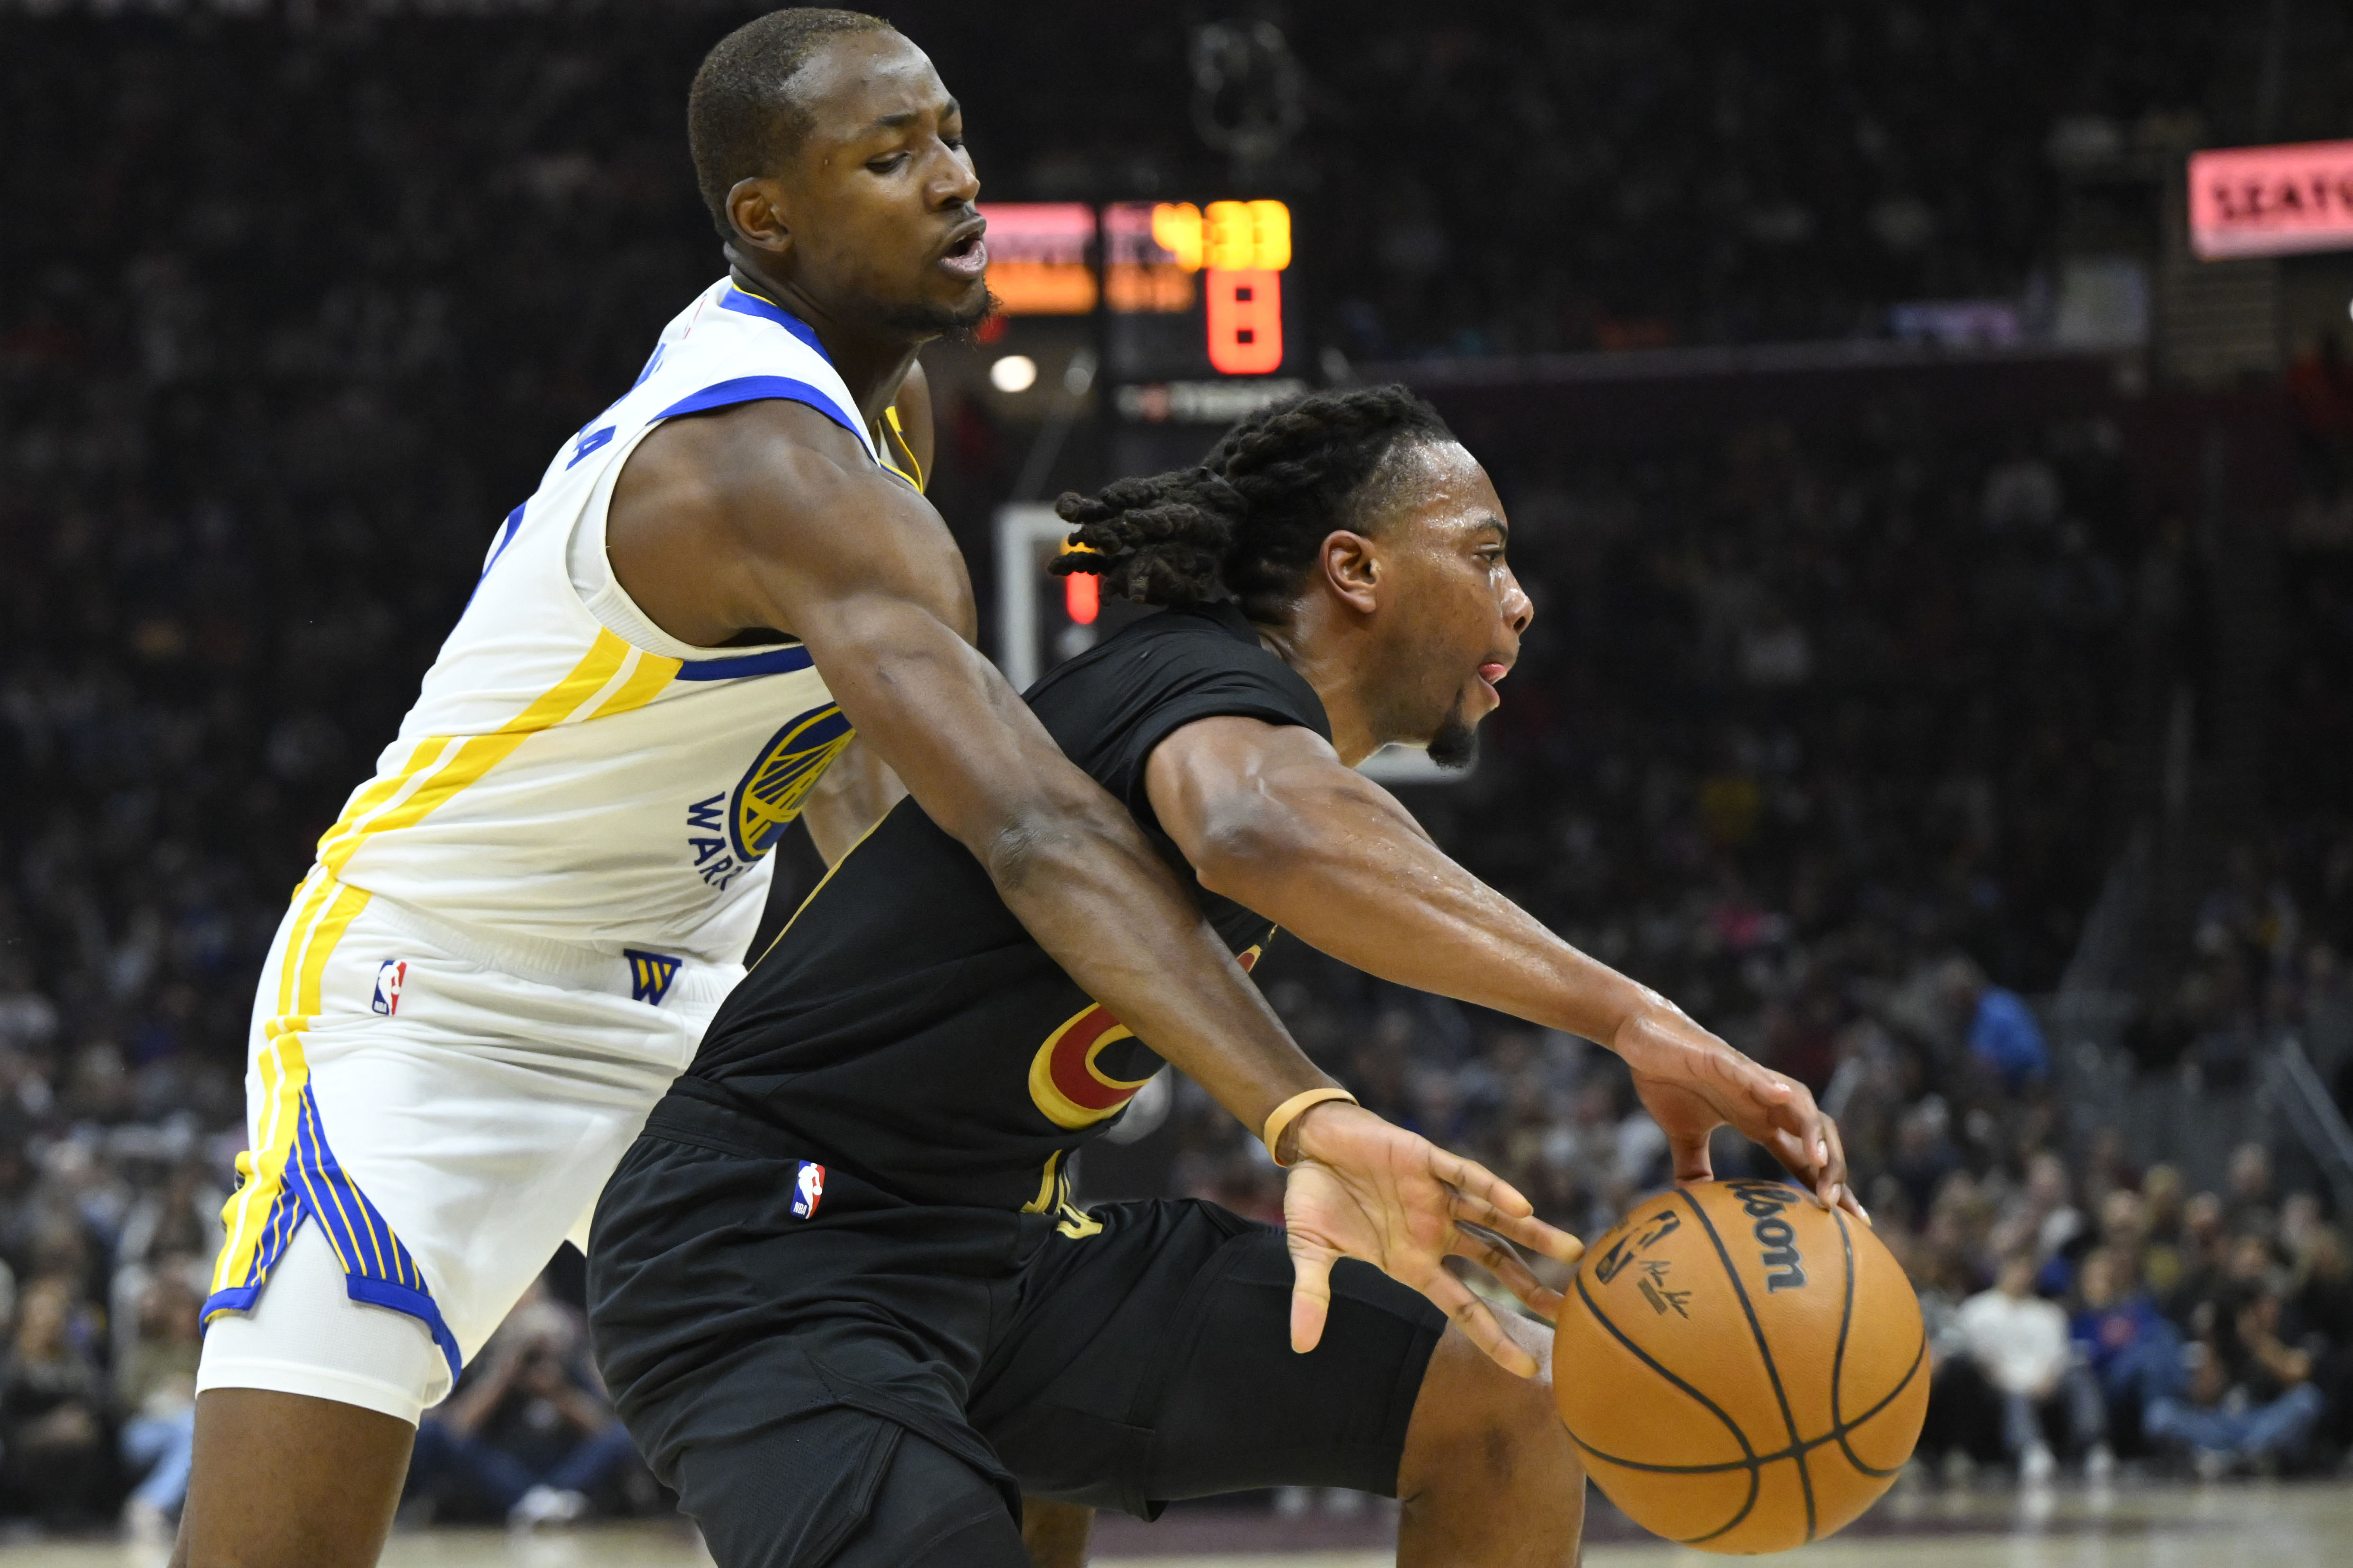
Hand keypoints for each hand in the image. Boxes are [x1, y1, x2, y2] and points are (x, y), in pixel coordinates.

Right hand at [1280, 1101, 1582, 1377]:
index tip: (1530, 1370)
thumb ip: (1313, 1295)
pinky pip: (1466, 1177)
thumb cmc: (1315, 1197)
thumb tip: (1299, 1345)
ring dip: (1534, 1235)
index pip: (1465, 1308)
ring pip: (1496, 1220)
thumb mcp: (1311, 1251)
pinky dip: (1493, 1190)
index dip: (1496, 1338)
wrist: (1308, 1142)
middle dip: (1533, 1289)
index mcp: (1414, 1263)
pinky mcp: (1429, 1161)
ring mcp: (1437, 1197)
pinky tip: (1520, 1206)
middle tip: (1573, 1315)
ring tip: (1573, 1252)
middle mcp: (1435, 1233)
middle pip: (1497, 1265)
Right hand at [1612, 1002, 1863, 1221]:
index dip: (1828, 1187)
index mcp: (1759, 1120)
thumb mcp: (1683, 1134)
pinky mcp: (1721, 1059)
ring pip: (1797, 1103)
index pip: (1804, 1159)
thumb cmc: (1669, 1080)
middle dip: (1831, 1168)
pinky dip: (1767, 1084)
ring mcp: (1748, 1079)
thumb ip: (1694, 1167)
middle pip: (1816, 1134)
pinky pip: (1749, 1072)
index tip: (1852, 1222)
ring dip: (1812, 1132)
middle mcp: (1765, 1100)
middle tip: (1835, 1205)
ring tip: (1820, 1161)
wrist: (1643, 1036)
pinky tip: (1781, 1097)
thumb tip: (1694, 1208)